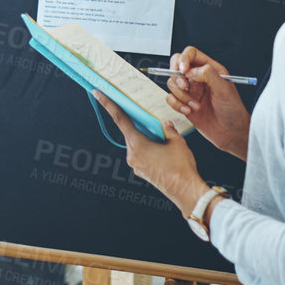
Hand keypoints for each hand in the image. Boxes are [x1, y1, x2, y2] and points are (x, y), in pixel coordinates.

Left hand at [93, 91, 207, 216]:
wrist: (186, 191)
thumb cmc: (181, 166)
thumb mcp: (177, 142)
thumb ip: (168, 129)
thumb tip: (165, 123)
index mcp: (137, 144)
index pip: (120, 119)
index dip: (108, 104)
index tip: (97, 93)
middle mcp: (132, 155)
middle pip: (130, 132)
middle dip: (138, 124)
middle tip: (147, 117)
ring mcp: (135, 165)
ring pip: (137, 144)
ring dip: (146, 138)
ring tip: (163, 140)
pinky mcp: (141, 172)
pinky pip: (141, 155)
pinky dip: (148, 149)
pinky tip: (162, 150)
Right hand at [163, 46, 249, 160]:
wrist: (231, 134)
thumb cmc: (233, 112)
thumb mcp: (224, 89)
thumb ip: (208, 74)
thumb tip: (190, 71)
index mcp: (210, 70)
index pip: (191, 54)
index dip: (184, 59)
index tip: (184, 70)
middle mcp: (198, 78)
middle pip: (176, 64)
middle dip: (177, 76)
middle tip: (185, 86)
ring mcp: (190, 90)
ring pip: (172, 83)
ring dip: (181, 95)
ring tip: (194, 105)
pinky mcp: (183, 103)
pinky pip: (170, 98)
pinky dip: (176, 105)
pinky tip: (189, 111)